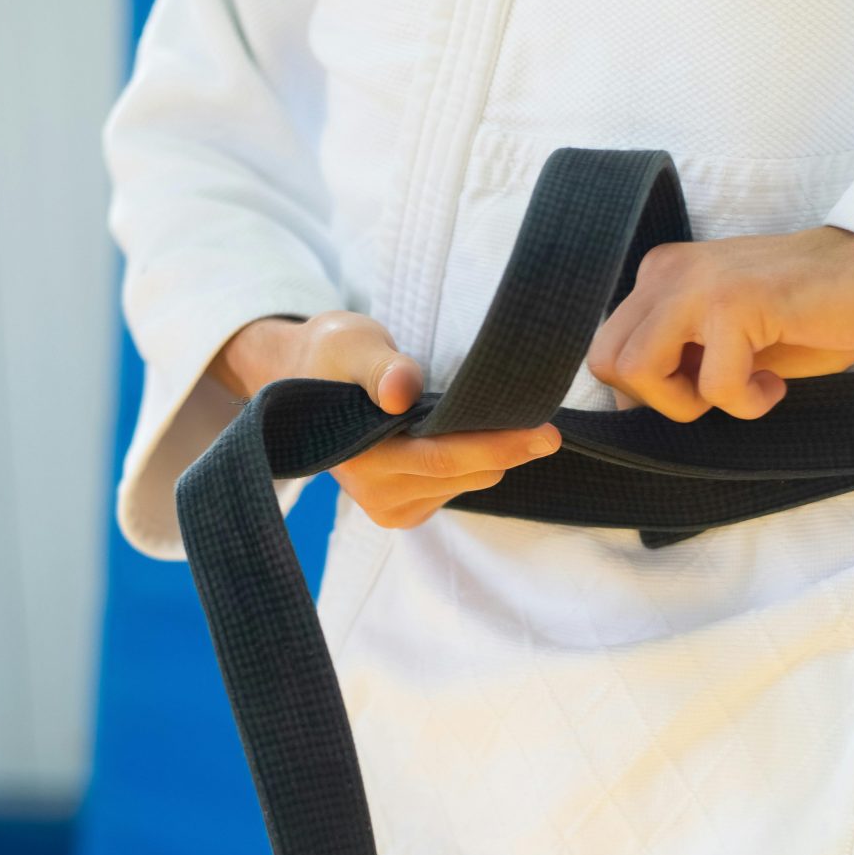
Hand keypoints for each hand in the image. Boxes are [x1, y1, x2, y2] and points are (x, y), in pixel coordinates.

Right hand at [211, 310, 561, 528]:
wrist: (308, 379)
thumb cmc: (332, 356)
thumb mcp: (352, 344)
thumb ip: (379, 367)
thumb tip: (400, 393)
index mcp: (360, 457)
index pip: (442, 458)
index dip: (497, 446)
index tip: (545, 432)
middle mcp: (374, 493)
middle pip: (463, 475)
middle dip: (506, 449)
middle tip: (544, 421)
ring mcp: (388, 507)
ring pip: (468, 485)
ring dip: (492, 456)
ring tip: (504, 421)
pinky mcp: (403, 510)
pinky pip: (458, 489)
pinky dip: (476, 463)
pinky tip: (472, 436)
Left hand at [586, 226, 853, 420]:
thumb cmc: (809, 313)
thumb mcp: (727, 339)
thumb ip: (677, 360)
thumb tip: (631, 409)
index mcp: (660, 277)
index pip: (607, 351)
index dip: (648, 392)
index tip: (702, 390)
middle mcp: (667, 273)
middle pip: (607, 362)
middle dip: (659, 400)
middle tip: (716, 394)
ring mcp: (697, 284)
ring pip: (639, 371)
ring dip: (693, 403)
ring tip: (745, 386)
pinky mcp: (735, 303)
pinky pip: (712, 386)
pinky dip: (748, 403)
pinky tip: (776, 382)